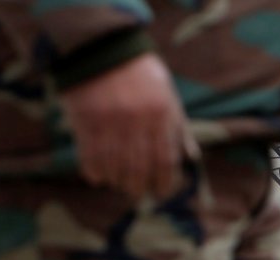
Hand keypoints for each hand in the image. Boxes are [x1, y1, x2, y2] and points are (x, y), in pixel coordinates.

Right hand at [60, 52, 192, 200]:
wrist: (103, 45)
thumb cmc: (141, 75)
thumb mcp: (168, 96)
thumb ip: (179, 128)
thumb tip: (193, 158)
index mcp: (161, 114)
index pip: (165, 160)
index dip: (164, 183)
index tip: (161, 193)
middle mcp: (137, 120)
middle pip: (138, 168)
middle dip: (139, 186)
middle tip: (137, 192)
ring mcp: (110, 120)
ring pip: (114, 166)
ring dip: (117, 181)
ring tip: (119, 184)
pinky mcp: (86, 118)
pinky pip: (89, 156)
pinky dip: (95, 172)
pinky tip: (99, 177)